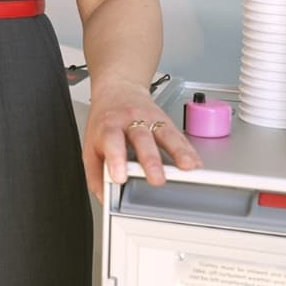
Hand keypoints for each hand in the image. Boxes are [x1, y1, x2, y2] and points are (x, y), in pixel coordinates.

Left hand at [83, 79, 201, 200]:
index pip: (111, 141)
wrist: (118, 89)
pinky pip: (179, 136)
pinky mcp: (166, 121)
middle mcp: (130, 121)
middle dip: (150, 160)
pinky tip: (195, 164)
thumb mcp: (91, 144)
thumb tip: (103, 197)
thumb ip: (95, 172)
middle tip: (156, 179)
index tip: (120, 178)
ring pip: (165, 134)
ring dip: (178, 152)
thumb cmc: (105, 120)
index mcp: (108, 127)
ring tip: (187, 168)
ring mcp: (150, 120)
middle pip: (141, 139)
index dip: (115, 159)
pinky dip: (189, 151)